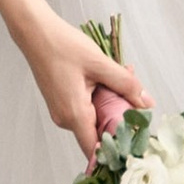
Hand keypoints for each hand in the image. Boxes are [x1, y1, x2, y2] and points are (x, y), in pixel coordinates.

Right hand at [21, 9, 148, 156]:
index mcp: (74, 115)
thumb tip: (148, 104)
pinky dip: (100, 98)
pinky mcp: (61, 102)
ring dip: (111, 104)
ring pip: (94, 119)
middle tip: (136, 97)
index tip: (136, 144)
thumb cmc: (64, 46)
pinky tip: (108, 77)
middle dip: (120, 119)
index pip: (96, 150)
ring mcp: (61, 112)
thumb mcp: (100, 63)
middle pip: (98, 133)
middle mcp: (65, 119)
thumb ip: (126, 85)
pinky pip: (85, 109)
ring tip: (123, 76)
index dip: (116, 151)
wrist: (35, 32)